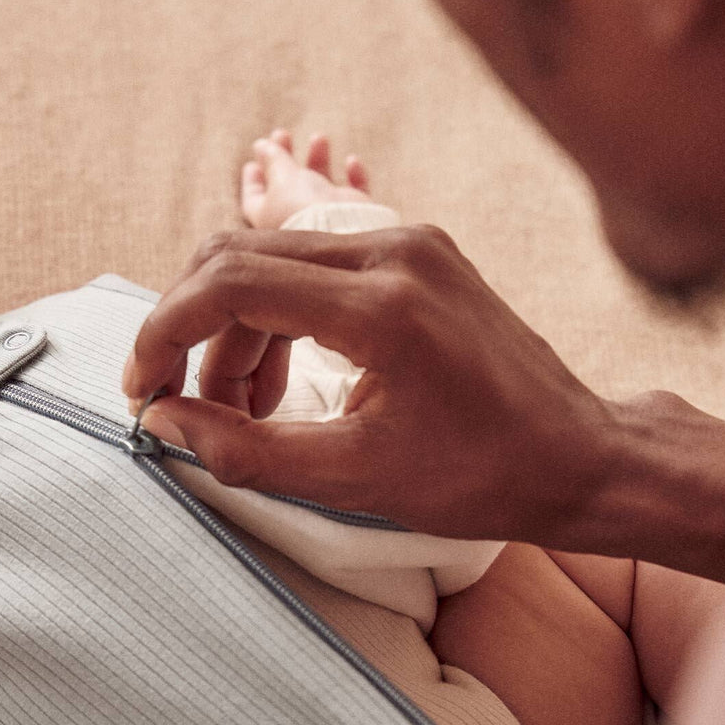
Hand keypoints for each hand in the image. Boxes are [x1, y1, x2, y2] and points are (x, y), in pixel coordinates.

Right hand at [123, 227, 724, 579]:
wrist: (581, 458)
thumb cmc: (481, 479)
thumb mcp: (353, 481)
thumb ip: (245, 451)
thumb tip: (165, 425)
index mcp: (381, 305)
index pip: (231, 282)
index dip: (166, 333)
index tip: (143, 390)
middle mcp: (393, 251)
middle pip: (239, 256)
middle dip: (189, 330)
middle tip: (173, 402)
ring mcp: (408, 243)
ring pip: (271, 263)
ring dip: (233, 336)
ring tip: (235, 417)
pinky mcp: (416, 254)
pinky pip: (312, 271)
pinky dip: (275, 324)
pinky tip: (277, 390)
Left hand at [240, 128, 371, 230]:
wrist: (340, 232)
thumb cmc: (302, 206)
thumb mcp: (281, 177)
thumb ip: (273, 159)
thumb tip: (261, 145)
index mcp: (268, 217)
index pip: (254, 197)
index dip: (253, 175)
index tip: (257, 151)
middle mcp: (294, 218)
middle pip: (286, 185)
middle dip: (284, 157)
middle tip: (282, 133)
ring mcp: (324, 217)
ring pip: (319, 184)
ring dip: (318, 158)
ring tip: (319, 137)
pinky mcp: (351, 215)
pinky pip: (353, 193)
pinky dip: (354, 176)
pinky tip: (351, 161)